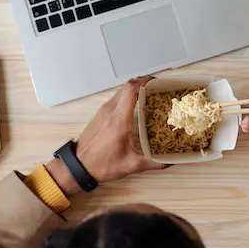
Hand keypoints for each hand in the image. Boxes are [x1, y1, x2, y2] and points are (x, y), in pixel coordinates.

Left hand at [47, 77, 167, 195]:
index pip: (131, 89)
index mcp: (118, 119)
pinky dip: (127, 98)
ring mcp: (103, 111)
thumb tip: (170, 161)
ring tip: (149, 97)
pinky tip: (135, 108)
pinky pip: (116, 99)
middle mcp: (110, 111)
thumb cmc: (101, 164)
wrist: (78, 166)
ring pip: (121, 92)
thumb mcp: (131, 165)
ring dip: (134, 90)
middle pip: (127, 86)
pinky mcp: (100, 115)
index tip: (157, 82)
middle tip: (157, 89)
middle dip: (143, 84)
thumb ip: (153, 163)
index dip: (145, 81)